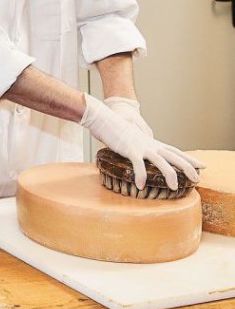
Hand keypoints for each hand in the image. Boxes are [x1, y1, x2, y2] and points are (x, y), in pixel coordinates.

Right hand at [80, 96, 201, 189]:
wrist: (105, 120)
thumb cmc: (116, 131)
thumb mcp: (133, 140)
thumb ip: (140, 149)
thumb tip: (142, 158)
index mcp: (153, 143)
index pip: (176, 151)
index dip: (189, 159)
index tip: (202, 166)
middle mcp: (151, 145)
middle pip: (174, 156)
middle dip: (188, 167)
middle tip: (197, 179)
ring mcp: (142, 147)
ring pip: (161, 161)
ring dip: (169, 175)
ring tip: (174, 188)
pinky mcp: (130, 150)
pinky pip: (138, 165)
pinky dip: (140, 175)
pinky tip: (140, 186)